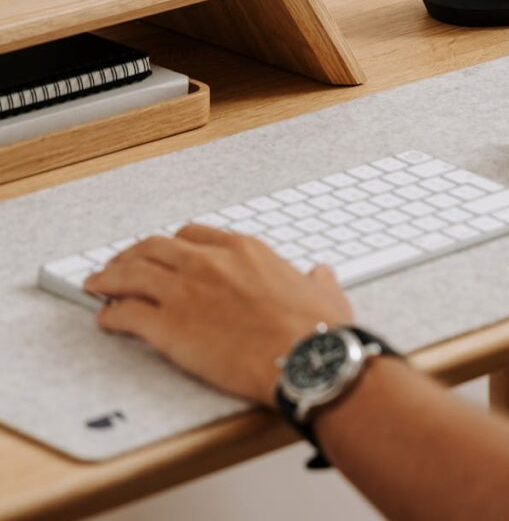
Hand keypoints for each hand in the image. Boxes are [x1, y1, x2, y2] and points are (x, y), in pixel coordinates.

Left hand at [84, 226, 352, 405]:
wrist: (305, 358)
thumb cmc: (315, 330)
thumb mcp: (325, 293)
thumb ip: (318, 280)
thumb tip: (321, 275)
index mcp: (243, 250)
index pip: (193, 235)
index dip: (173, 244)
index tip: (164, 252)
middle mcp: (208, 263)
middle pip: (155, 247)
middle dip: (133, 254)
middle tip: (121, 264)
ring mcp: (185, 292)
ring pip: (132, 273)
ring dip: (110, 278)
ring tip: (97, 284)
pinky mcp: (169, 327)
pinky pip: (126, 314)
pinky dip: (111, 315)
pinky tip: (105, 320)